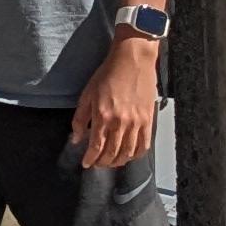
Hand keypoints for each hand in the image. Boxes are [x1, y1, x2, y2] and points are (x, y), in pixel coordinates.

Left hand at [72, 35, 160, 172]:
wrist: (132, 61)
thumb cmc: (107, 75)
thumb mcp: (86, 95)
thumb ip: (79, 119)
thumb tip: (77, 139)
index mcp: (102, 116)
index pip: (96, 146)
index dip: (90, 158)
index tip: (86, 163)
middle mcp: (120, 122)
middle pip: (112, 152)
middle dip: (103, 162)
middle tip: (97, 164)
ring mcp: (136, 122)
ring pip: (128, 152)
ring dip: (118, 161)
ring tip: (111, 162)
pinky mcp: (148, 120)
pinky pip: (144, 144)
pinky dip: (136, 154)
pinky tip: (129, 156)